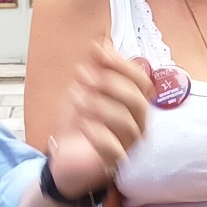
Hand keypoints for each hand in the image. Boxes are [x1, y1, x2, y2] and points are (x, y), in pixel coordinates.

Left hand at [46, 41, 154, 199]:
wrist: (65, 158)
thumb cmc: (80, 123)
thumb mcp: (82, 90)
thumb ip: (94, 68)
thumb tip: (101, 43)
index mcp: (135, 103)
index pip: (141, 80)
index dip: (121, 64)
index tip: (99, 52)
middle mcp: (138, 123)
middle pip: (138, 101)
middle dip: (111, 85)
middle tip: (85, 77)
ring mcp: (128, 144)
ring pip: (127, 123)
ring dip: (101, 107)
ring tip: (78, 100)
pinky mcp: (113, 163)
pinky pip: (113, 148)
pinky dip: (97, 133)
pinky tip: (81, 125)